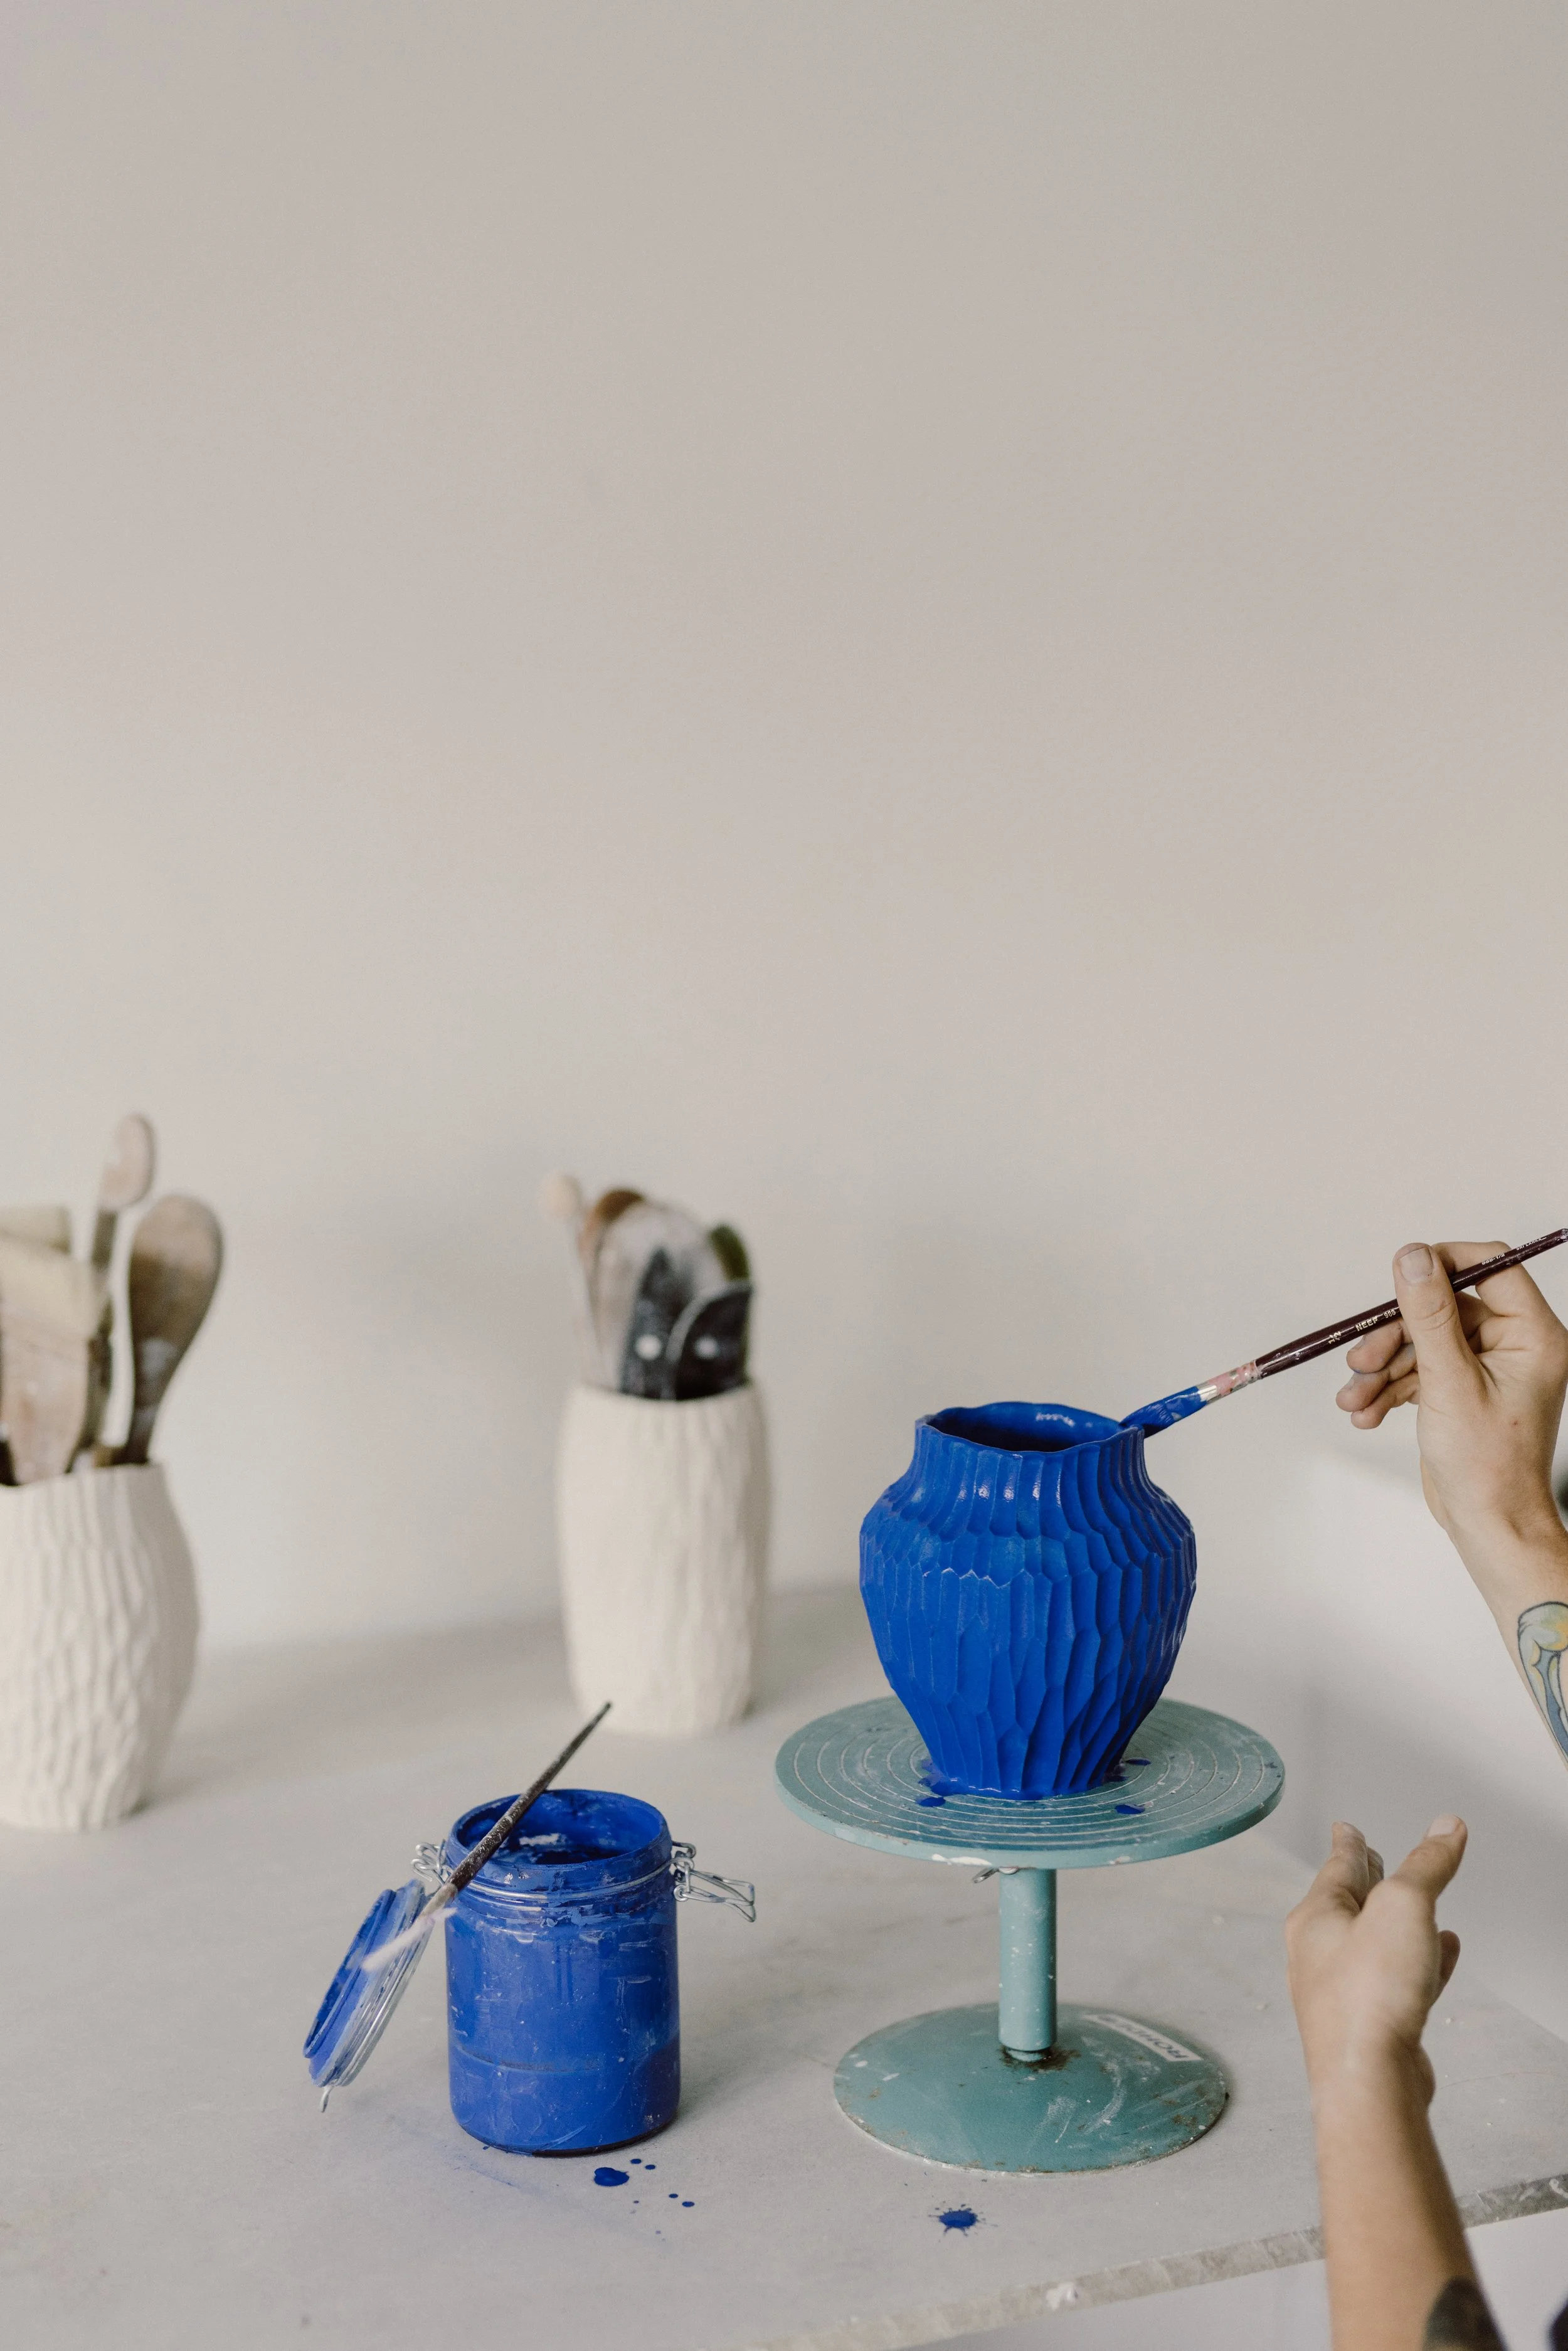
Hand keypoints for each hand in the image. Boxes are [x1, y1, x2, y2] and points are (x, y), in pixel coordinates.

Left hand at [1286, 1819, 1465, 2103]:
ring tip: (1421, 1904)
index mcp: (1315, 1919)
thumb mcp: (1404, 1906)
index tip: (1345, 1828)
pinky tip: (1442, 1951)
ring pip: (1375, 1943)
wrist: (1370, 2081)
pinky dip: (1420, 1960)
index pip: (1337, 1866)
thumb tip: (1447, 1827)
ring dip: (1398, 1921)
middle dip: (1366, 1879)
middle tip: (1374, 1858)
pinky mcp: (1373, 2025)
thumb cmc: (1370, 1996)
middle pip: (1348, 1903)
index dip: (1349, 1843)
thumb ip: (1427, 1865)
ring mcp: (1345, 1992)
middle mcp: (1321, 1954)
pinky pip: (1399, 1980)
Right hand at [1336, 1242, 1567, 1561]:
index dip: (1444, 1263)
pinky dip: (1388, 1388)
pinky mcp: (1460, 1389)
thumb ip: (1429, 1315)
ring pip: (1423, 1340)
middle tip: (1361, 1360)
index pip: (1491, 1267)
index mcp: (1532, 1336)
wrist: (1487, 1525)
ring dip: (1382, 1367)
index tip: (1401, 1274)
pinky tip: (1366, 1413)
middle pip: (1442, 1309)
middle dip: (1395, 1335)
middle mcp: (1513, 1346)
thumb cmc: (1486, 1465)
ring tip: (1355, 1398)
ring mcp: (1485, 1368)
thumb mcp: (1449, 1382)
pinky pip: (1418, 1369)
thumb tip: (1413, 1256)